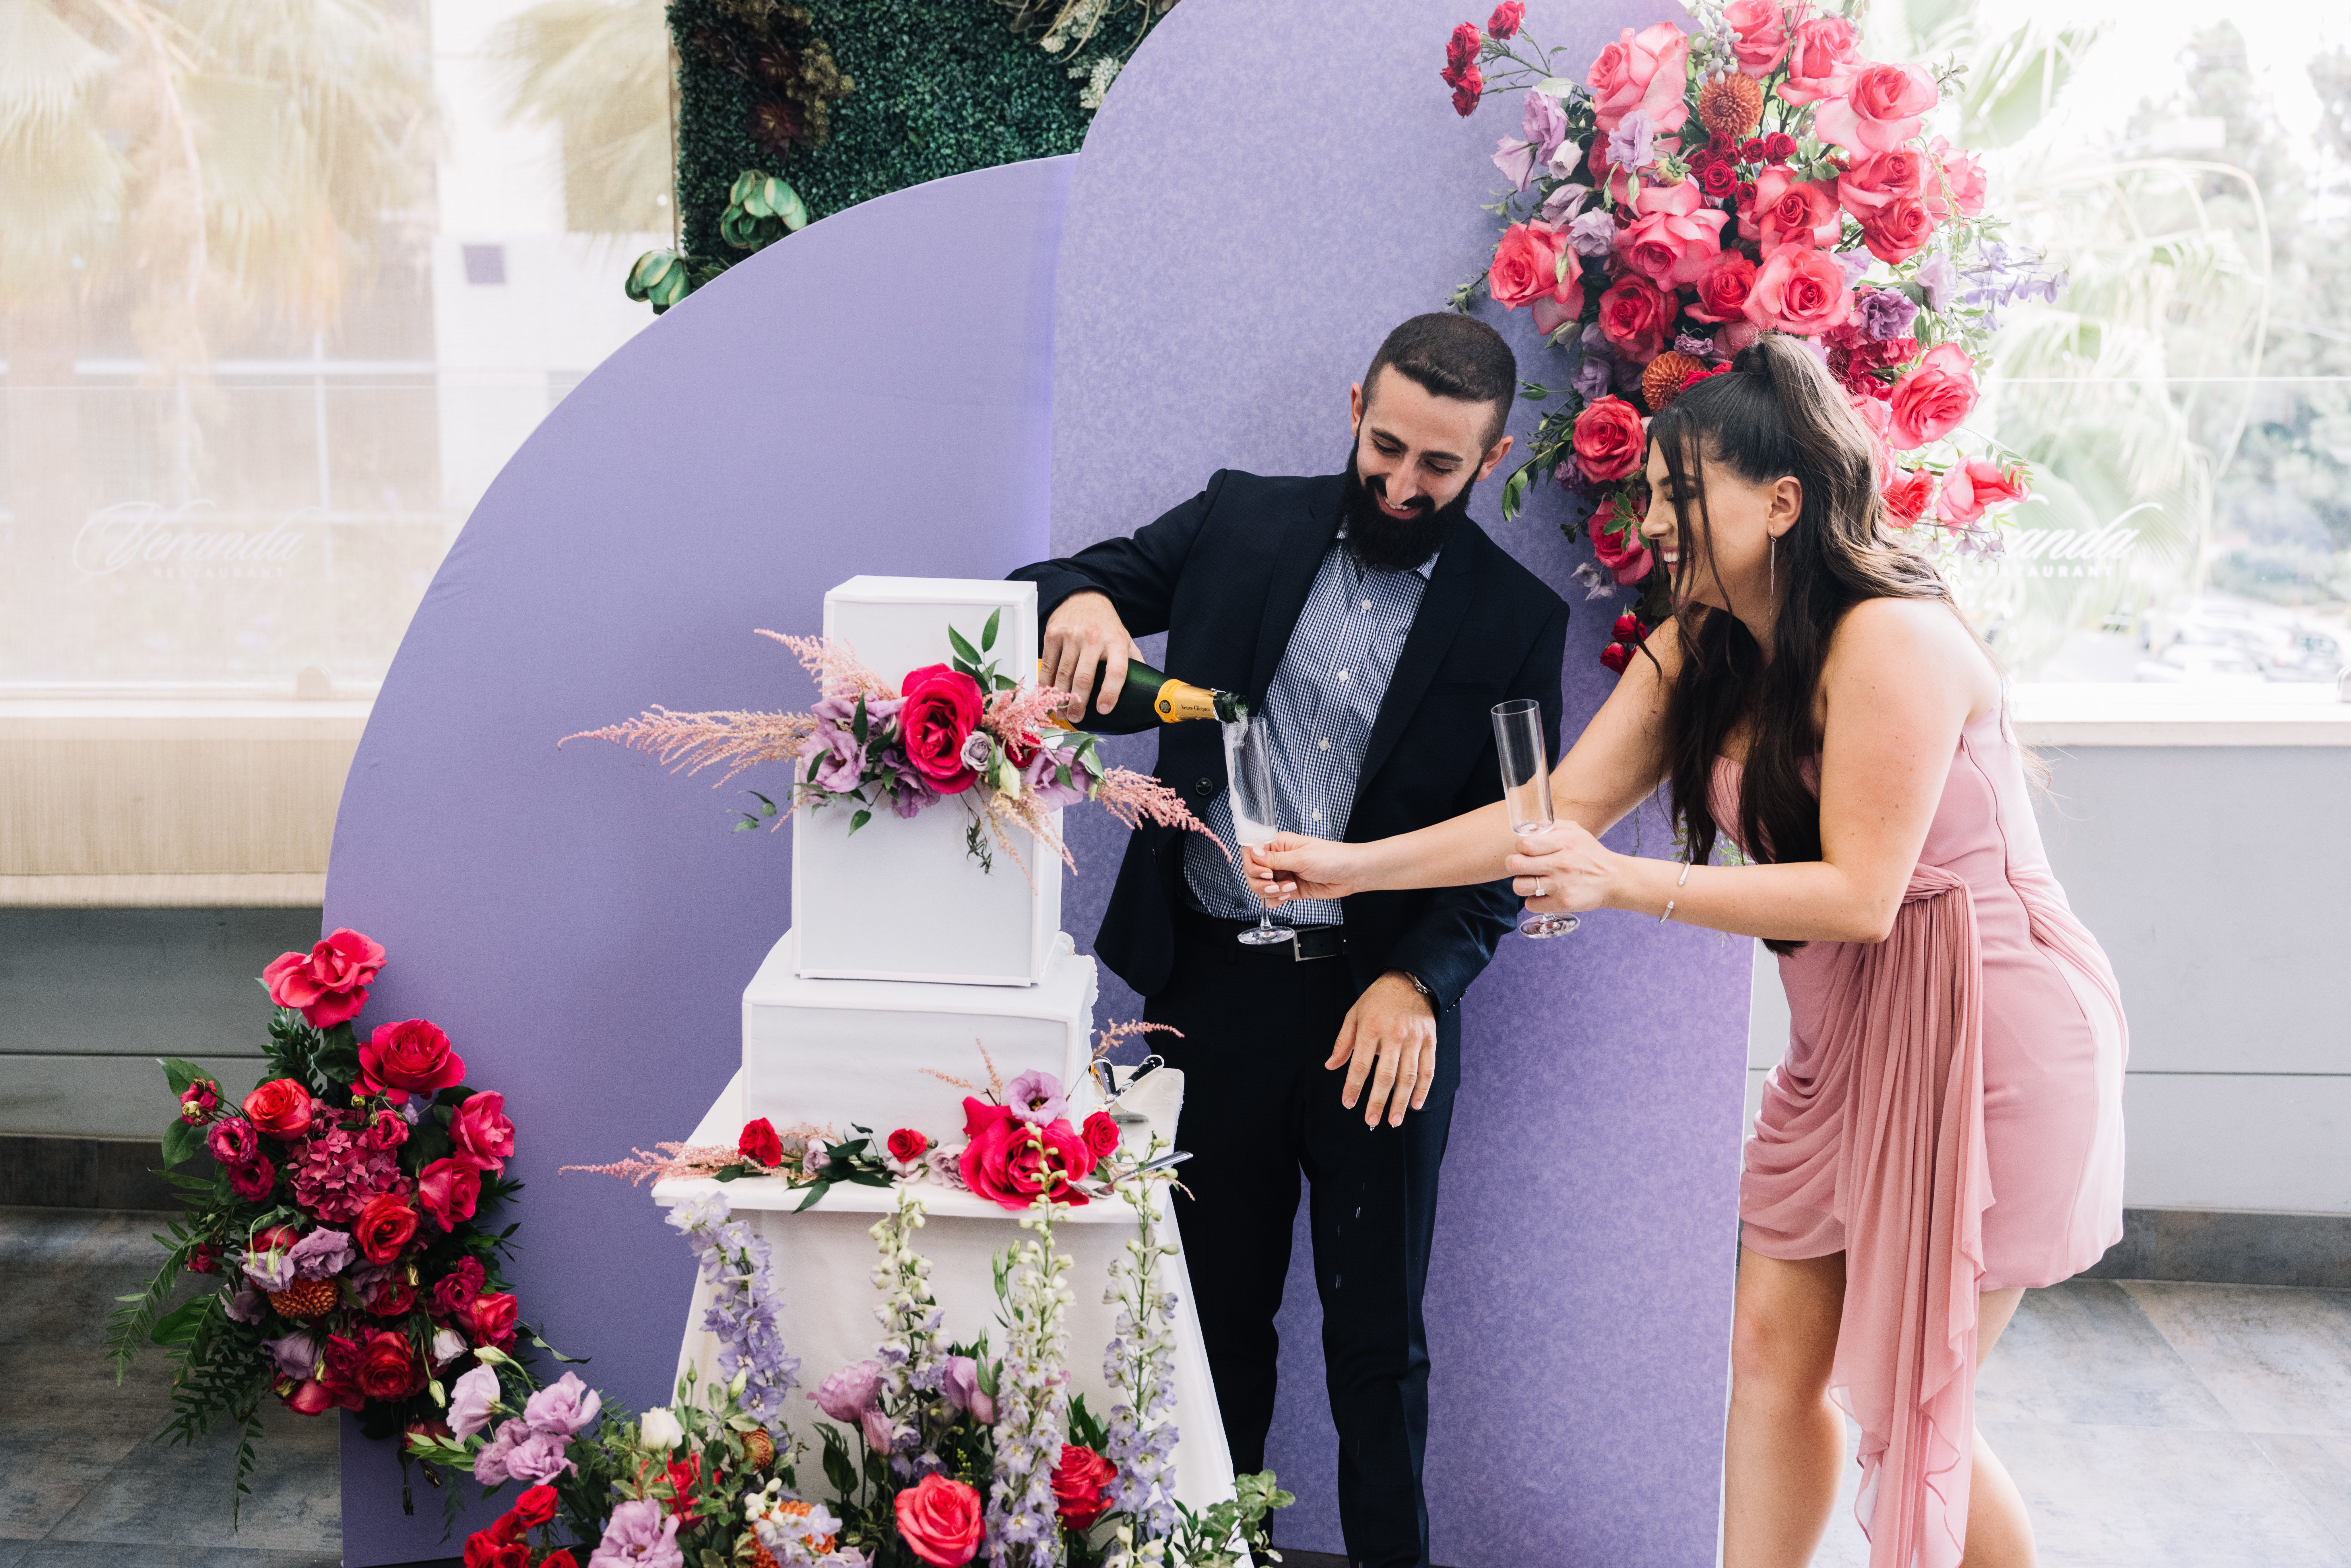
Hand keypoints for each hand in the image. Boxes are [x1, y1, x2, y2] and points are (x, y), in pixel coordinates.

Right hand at [1041, 591, 1141, 718]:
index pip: (1116, 671)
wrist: (1084, 598)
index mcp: (1116, 641)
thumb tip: (1145, 688)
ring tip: (1062, 712)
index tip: (1104, 710)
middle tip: (1076, 718)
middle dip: (1078, 703)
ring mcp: (1071, 635)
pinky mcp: (1053, 635)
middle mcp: (1094, 637)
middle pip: (1084, 678)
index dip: (1110, 693)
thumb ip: (1135, 662)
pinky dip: (1046, 683)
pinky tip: (1048, 694)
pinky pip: (1048, 665)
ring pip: (1063, 675)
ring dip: (1061, 698)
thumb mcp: (1125, 639)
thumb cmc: (1106, 625)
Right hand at [1246, 831, 1363, 904]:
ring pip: (1260, 886)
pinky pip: (1272, 897)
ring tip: (1288, 889)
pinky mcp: (1289, 889)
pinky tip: (1288, 896)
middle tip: (1276, 883)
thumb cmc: (1332, 858)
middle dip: (1261, 882)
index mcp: (1279, 844)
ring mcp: (1283, 875)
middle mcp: (1278, 859)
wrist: (1352, 874)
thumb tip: (1253, 853)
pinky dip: (1275, 900)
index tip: (1266, 872)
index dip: (1253, 865)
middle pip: (1252, 872)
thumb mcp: (1302, 857)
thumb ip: (1275, 859)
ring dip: (1271, 892)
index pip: (1251, 852)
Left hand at [1330, 972, 1438, 1127]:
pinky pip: (1428, 1069)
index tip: (1349, 1103)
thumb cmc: (1377, 999)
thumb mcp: (1354, 1014)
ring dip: (1401, 1101)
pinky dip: (1423, 1089)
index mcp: (1371, 1028)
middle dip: (1377, 1101)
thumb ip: (1343, 1042)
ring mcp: (1414, 1038)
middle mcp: (1394, 1034)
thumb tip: (1331, 1066)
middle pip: (1385, 1075)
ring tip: (1394, 1120)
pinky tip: (1416, 1104)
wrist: (1409, 979)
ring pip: (1408, 1076)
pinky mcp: (1429, 1040)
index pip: (1361, 1065)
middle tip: (1371, 1121)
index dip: (1354, 1086)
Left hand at [1504, 822, 1616, 914]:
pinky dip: (1533, 900)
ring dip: (1521, 883)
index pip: (1525, 844)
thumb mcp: (1577, 832)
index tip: (1526, 850)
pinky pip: (1530, 904)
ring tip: (1531, 880)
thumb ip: (1554, 826)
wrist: (1614, 880)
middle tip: (1520, 865)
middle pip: (1516, 865)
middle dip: (1513, 864)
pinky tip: (1542, 894)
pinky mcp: (1563, 903)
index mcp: (1563, 843)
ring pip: (1519, 886)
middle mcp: (1560, 864)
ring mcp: (1561, 885)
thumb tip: (1529, 826)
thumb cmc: (1591, 854)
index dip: (1520, 847)